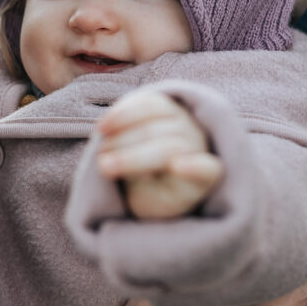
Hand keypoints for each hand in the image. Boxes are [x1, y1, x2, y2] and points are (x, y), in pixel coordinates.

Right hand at [97, 89, 223, 218]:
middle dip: (132, 156)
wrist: (157, 168)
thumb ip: (148, 188)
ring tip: (100, 149)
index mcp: (203, 177)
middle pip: (167, 146)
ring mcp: (184, 120)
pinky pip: (146, 102)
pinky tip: (102, 126)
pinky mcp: (167, 104)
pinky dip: (122, 112)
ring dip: (123, 133)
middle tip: (103, 168)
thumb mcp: (152, 202)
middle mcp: (198, 143)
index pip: (206, 170)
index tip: (176, 166)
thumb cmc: (156, 192)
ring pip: (156, 120)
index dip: (193, 168)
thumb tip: (132, 164)